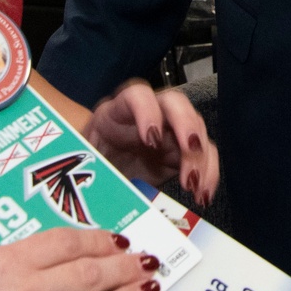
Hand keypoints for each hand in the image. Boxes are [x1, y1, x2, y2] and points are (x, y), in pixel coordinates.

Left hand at [86, 79, 220, 203]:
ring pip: (195, 128)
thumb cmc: (83, 170)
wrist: (90, 183)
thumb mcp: (83, 168)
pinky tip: (203, 194)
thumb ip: (92, 173)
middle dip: (186, 124)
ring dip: (201, 155)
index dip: (147, 111)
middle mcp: (146, 116)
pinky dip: (207, 174)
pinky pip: (203, 156)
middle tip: (190, 149)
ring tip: (195, 185)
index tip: (151, 138)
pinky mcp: (179, 155)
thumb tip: (99, 194)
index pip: (136, 96)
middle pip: (174, 104)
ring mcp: (166, 133)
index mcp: (116, 113)